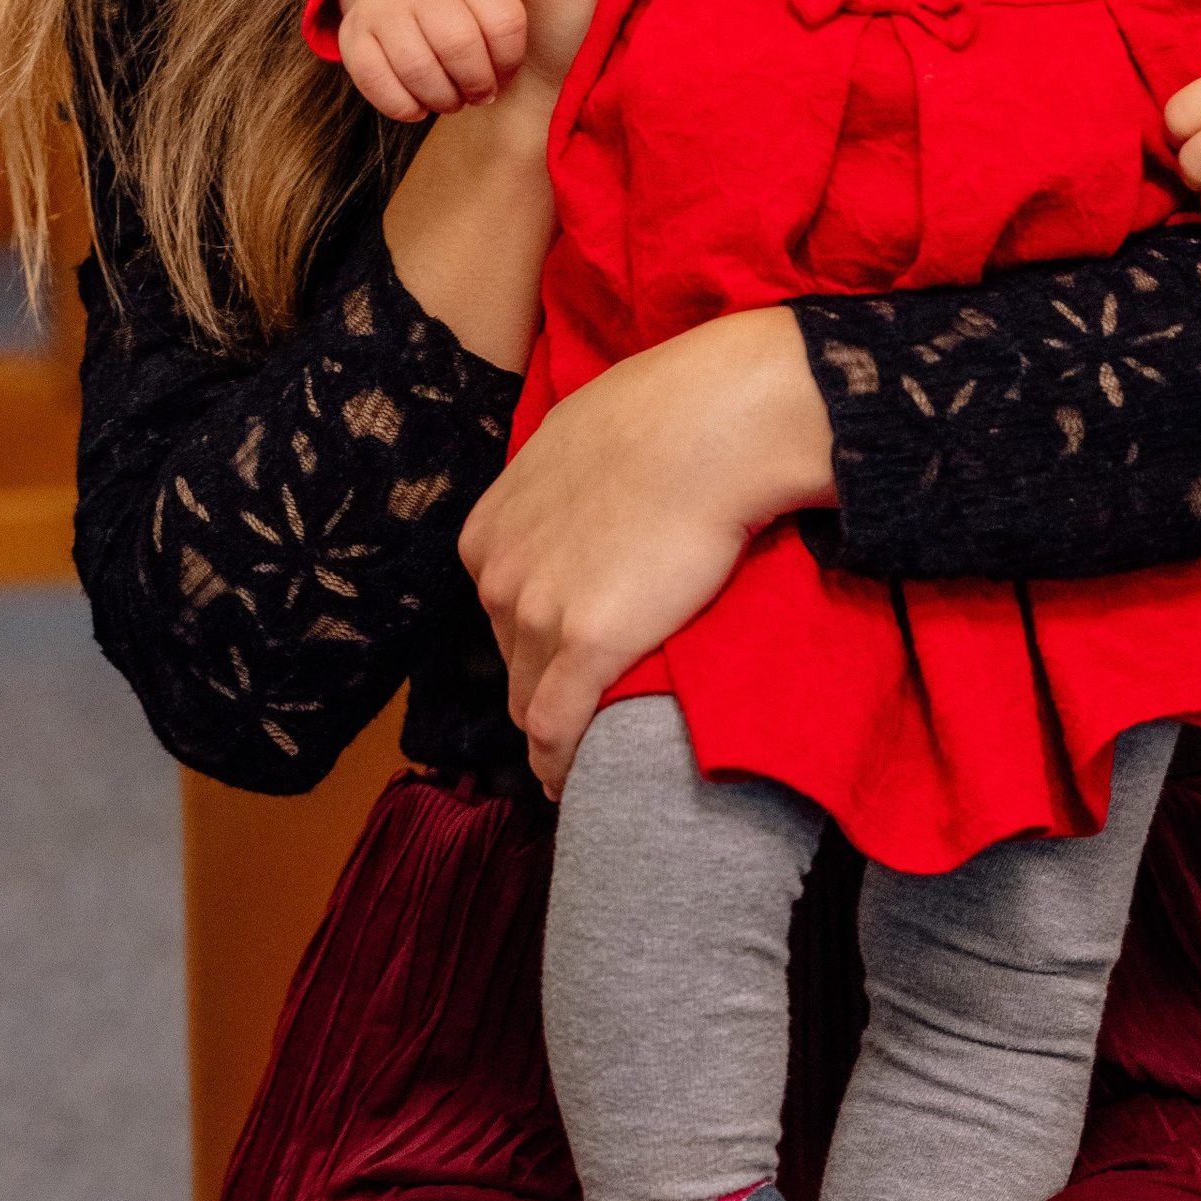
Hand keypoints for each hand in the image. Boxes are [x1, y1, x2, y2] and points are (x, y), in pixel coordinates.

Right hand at [338, 0, 528, 118]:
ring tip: (451, 101)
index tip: (503, 74)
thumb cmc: (455, 1)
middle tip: (478, 95)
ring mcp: (383, 8)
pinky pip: (376, 82)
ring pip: (418, 69)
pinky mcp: (353, 35)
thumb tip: (498, 84)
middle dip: (476, 85)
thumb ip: (503, 28)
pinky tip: (418, 107)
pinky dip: (403, 107)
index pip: (503, 21)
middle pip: (459, 45)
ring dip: (442, 100)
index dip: (509, 61)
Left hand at [459, 308, 833, 796]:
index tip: (559, 660)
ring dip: (551, 731)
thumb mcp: (572, 442)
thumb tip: (576, 493)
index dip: (530, 638)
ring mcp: (536, 614)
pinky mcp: (587, 648)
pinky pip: (555, 730)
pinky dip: (557, 764)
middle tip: (581, 709)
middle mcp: (497, 575)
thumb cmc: (661, 416)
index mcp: (489, 530)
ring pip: (529, 700)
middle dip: (539, 683)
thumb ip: (553, 487)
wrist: (711, 424)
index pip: (496, 611)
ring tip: (575, 762)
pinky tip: (568, 784)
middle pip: (509, 659)